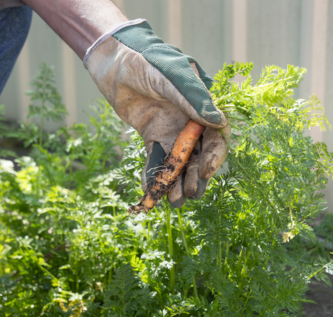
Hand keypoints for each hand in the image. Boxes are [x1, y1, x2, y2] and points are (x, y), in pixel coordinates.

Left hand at [85, 20, 229, 206]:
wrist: (114, 59)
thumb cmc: (147, 59)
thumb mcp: (171, 76)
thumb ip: (193, 98)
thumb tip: (218, 122)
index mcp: (201, 105)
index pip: (217, 136)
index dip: (214, 157)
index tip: (205, 172)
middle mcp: (190, 120)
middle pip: (199, 155)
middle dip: (195, 176)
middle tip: (190, 194)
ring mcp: (172, 129)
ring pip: (179, 161)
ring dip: (176, 181)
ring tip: (172, 200)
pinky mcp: (153, 135)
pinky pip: (156, 159)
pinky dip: (154, 175)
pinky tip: (150, 192)